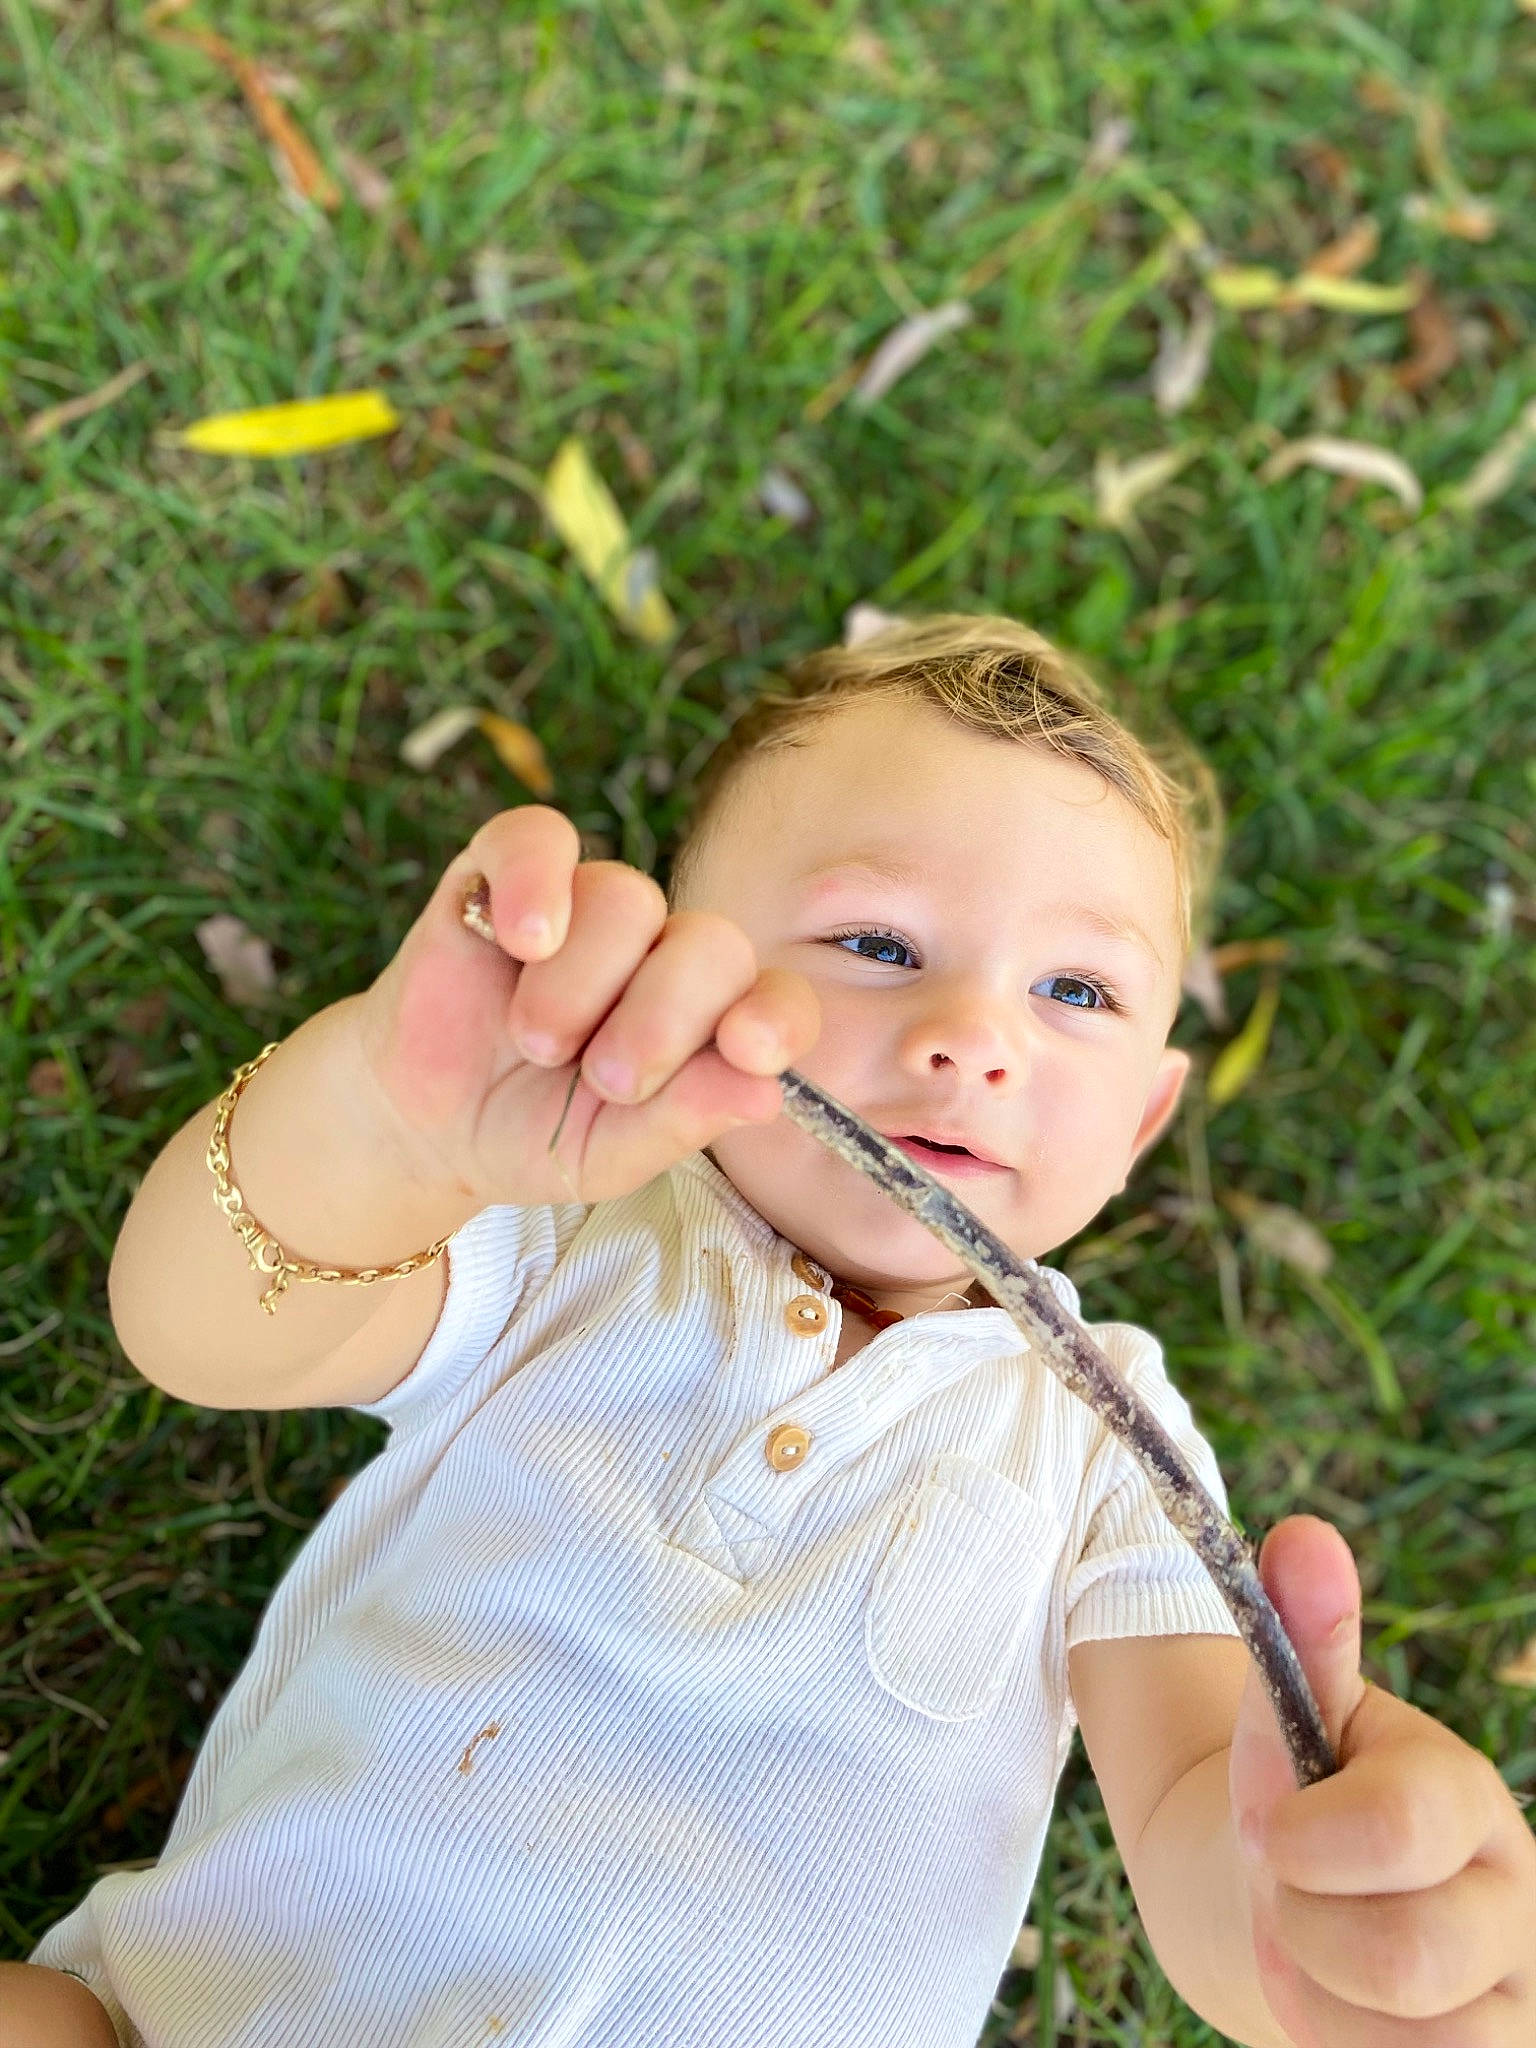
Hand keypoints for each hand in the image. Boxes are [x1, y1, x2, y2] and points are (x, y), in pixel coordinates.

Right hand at [348, 804, 819, 1208]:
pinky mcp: (507, 870)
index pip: (775, 1000)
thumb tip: (765, 1091)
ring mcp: (588, 907)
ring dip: (580, 986)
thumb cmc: (528, 1134)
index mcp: (705, 1024)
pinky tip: (523, 939)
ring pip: (628, 898)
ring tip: (536, 1043)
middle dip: (663, 1019)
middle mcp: (660, 954)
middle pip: (712, 943)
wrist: (421, 1121)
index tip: (748, 1049)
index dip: (776, 1018)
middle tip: (605, 1081)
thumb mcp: (603, 1157)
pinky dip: (535, 882)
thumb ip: (681, 1123)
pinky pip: (540, 838)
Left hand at [1228, 1515, 1535, 2045]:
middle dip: (1307, 1926)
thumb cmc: (1298, 1804)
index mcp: (1468, 1801)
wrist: (1293, 1910)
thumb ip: (1300, 1637)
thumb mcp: (1291, 1721)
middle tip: (1290, 1896)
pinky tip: (1338, 2011)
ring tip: (1314, 1953)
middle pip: (1407, 1957)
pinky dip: (1341, 2047)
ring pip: (1423, 2042)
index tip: (1268, 1823)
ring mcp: (1515, 1999)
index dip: (1301, 1834)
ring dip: (1323, 2000)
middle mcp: (1517, 1906)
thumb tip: (1303, 1535)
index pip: (1401, 1827)